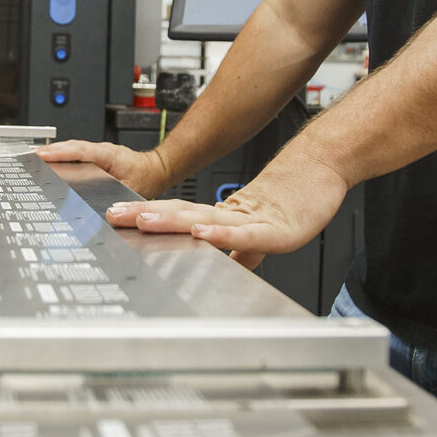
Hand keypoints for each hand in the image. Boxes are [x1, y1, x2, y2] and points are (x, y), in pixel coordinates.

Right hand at [38, 140, 173, 198]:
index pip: (80, 151)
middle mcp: (101, 150)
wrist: (156, 169)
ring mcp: (97, 151)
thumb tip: (101, 209)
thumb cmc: (146, 178)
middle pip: (71, 147)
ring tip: (34, 158)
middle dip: (50, 151)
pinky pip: (75, 152)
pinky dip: (61, 155)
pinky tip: (50, 160)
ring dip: (53, 152)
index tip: (42, 155)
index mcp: (108, 155)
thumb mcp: (132, 191)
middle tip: (29, 157)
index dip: (59, 153)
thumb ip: (115, 198)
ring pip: (71, 148)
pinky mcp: (95, 155)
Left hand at [104, 147, 347, 271]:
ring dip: (171, 220)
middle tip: (114, 217)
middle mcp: (227, 215)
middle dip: (144, 216)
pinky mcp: (272, 229)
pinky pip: (242, 234)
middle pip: (179, 215)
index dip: (145, 216)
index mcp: (220, 217)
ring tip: (143, 221)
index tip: (116, 220)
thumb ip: (240, 250)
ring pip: (202, 220)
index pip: (175, 217)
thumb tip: (229, 265)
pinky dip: (220, 234)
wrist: (322, 170)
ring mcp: (248, 220)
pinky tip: (200, 233)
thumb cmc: (293, 200)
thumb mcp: (258, 235)